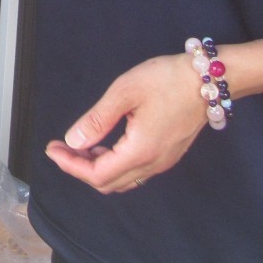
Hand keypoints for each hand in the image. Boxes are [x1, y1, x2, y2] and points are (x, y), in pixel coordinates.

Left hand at [44, 53, 207, 193]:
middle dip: (79, 168)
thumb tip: (73, 140)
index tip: (52, 149)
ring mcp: (163, 161)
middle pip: (109, 183)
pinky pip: (136, 171)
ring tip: (78, 144)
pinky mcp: (169, 153)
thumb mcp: (125, 93)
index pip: (97, 175)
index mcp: (140, 151)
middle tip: (60, 147)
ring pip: (123, 180)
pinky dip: (114, 163)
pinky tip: (104, 143)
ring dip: (96, 167)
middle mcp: (153, 163)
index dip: (70, 166)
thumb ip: (97, 120)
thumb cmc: (167, 80)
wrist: (210, 79)